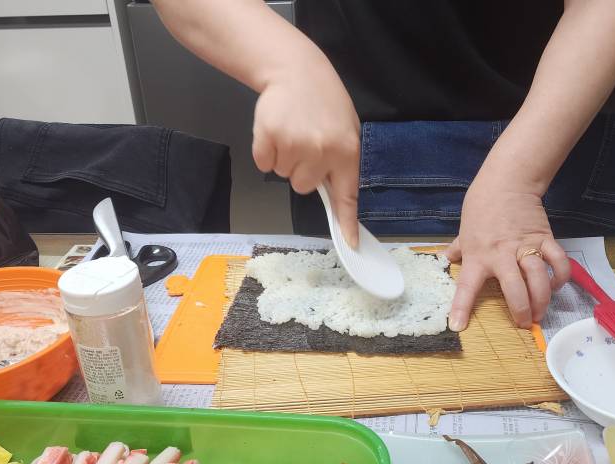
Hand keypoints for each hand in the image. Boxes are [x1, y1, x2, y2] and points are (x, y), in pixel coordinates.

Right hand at [251, 54, 360, 245]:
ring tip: (292, 131)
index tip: (350, 243)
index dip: (347, 222)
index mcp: (346, 151)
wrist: (295, 70)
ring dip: (285, 157)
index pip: (347, 195)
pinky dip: (266, 151)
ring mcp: (294, 146)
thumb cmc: (323, 101)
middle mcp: (322, 152)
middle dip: (302, 170)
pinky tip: (276, 131)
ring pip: (284, 175)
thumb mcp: (346, 128)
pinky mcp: (269, 140)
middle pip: (304, 187)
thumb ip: (341, 161)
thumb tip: (337, 195)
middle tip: (305, 142)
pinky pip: (264, 164)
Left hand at [446, 187, 569, 330]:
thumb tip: (446, 258)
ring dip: (542, 299)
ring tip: (541, 313)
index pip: (466, 287)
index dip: (461, 308)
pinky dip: (560, 276)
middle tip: (524, 323)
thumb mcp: (464, 230)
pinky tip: (556, 286)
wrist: (506, 182)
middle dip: (521, 311)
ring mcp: (525, 247)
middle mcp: (501, 255)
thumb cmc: (481, 207)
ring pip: (538, 278)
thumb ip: (458, 248)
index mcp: (477, 256)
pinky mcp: (545, 238)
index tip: (458, 326)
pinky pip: (558, 261)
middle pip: (514, 289)